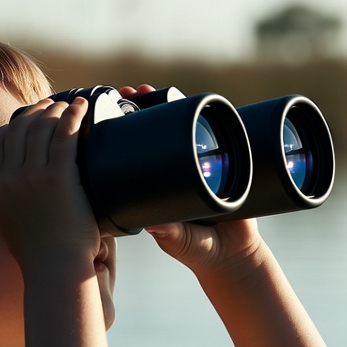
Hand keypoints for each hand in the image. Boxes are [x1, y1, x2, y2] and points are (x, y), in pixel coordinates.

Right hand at [0, 96, 99, 270]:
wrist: (54, 268)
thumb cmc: (38, 252)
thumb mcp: (9, 222)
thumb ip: (9, 200)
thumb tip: (20, 190)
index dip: (9, 126)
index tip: (24, 120)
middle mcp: (11, 176)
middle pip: (19, 128)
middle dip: (35, 112)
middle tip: (51, 107)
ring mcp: (34, 175)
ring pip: (42, 127)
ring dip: (55, 110)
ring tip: (67, 106)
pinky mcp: (60, 177)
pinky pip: (66, 135)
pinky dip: (74, 115)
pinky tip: (81, 106)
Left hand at [118, 84, 262, 277]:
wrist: (234, 256)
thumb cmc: (199, 250)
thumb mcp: (178, 239)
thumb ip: (168, 231)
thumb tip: (151, 222)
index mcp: (153, 188)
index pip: (135, 153)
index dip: (124, 134)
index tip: (112, 116)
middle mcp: (171, 172)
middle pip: (154, 132)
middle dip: (142, 110)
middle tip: (130, 93)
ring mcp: (194, 164)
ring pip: (178, 128)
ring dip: (165, 105)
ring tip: (147, 90)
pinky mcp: (219, 163)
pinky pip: (206, 134)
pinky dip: (197, 118)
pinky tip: (185, 99)